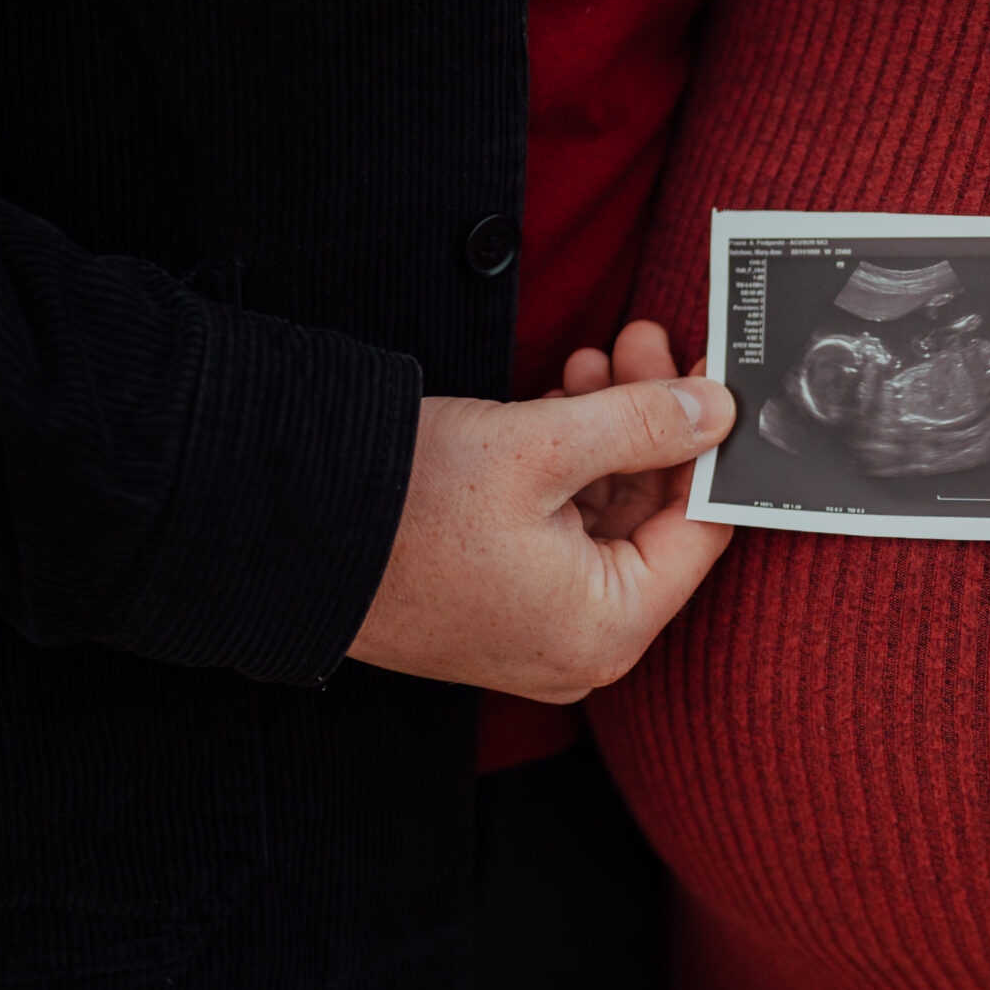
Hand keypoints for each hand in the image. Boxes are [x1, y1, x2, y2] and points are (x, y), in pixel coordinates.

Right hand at [346, 347, 734, 703]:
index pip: (699, 530)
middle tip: (646, 343)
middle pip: (651, 520)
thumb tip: (716, 410)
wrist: (273, 530)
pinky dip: (566, 467)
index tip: (713, 378)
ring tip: (595, 359)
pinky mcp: (496, 603)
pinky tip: (559, 399)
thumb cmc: (405, 505)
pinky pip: (558, 531)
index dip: (711, 444)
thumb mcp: (543, 445)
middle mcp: (578, 646)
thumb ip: (643, 425)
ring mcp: (534, 629)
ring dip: (608, 434)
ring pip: (603, 516)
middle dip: (652, 424)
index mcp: (606, 629)